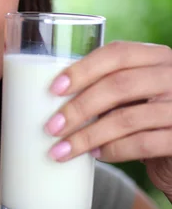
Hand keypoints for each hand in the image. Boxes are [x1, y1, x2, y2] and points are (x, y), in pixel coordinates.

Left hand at [44, 41, 171, 201]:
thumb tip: (51, 96)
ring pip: (126, 119)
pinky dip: (114, 151)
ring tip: (63, 149)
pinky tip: (96, 155)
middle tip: (51, 128)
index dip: (83, 69)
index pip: (117, 53)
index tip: (53, 89)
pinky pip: (142, 144)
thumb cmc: (147, 118)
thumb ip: (107, 86)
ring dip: (87, 136)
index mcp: (157, 57)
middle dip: (79, 108)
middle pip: (119, 85)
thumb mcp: (134, 94)